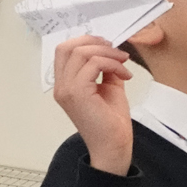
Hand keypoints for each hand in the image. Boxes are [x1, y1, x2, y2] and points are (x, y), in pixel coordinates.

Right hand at [52, 35, 134, 175]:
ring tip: (124, 63)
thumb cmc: (111, 121)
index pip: (64, 51)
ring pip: (81, 52)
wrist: (113, 145)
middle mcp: (61, 86)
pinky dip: (113, 64)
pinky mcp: (77, 93)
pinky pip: (94, 64)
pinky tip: (125, 75)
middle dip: (94, 42)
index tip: (108, 45)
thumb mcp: (109, 87)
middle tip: (116, 50)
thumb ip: (106, 68)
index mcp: (65, 84)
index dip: (86, 41)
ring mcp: (67, 89)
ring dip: (107, 53)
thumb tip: (112, 51)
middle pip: (67, 47)